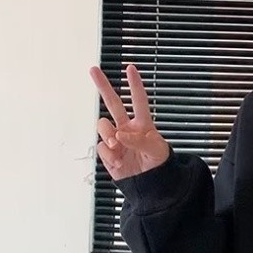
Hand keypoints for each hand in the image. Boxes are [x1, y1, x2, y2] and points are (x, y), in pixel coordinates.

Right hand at [89, 63, 169, 180]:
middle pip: (113, 103)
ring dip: (108, 134)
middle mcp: (127, 128)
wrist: (149, 184)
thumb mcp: (156, 151)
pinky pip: (101, 147)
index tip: (130, 68)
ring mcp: (115, 139)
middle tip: (93, 69)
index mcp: (143, 125)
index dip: (135, 85)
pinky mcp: (107, 152)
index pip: (139, 101)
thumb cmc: (158, 164)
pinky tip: (119, 162)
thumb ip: (139, 140)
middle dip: (103, 86)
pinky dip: (109, 155)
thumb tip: (119, 135)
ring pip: (103, 126)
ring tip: (117, 147)